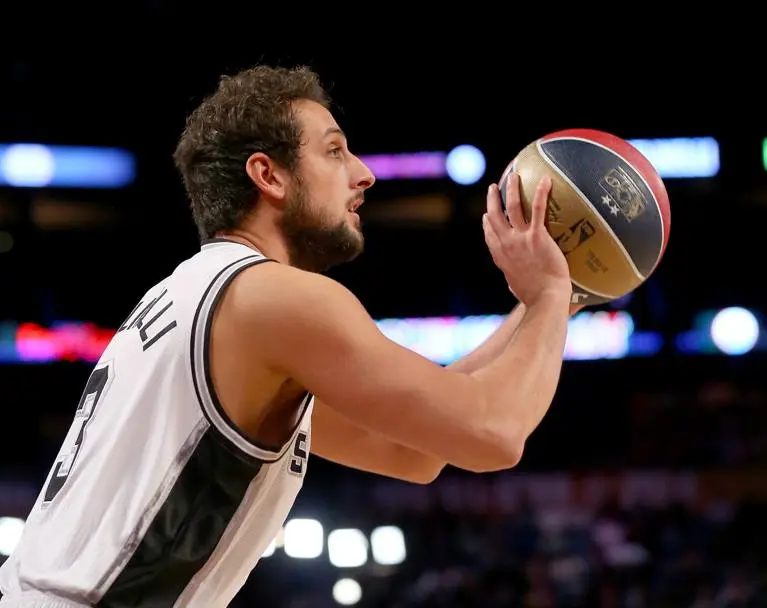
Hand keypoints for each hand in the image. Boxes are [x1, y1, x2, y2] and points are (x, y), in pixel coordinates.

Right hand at [483, 172, 571, 305]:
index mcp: (502, 257)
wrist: (545, 299)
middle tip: (493, 188)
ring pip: (511, 207)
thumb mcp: (519, 289)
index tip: (486, 215)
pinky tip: (546, 180)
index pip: (490, 236)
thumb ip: (516, 283)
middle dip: (492, 200)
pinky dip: (541, 193)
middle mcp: (506, 245)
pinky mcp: (537, 236)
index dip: (487, 223)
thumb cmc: (536, 299)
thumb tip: (518, 287)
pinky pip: (538, 209)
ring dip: (511, 189)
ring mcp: (520, 239)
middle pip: (494, 216)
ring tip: (514, 176)